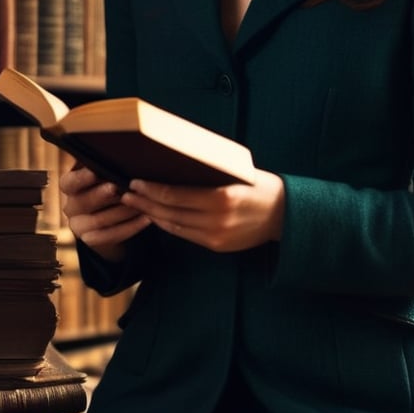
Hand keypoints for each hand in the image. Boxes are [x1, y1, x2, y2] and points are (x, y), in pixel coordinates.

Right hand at [60, 164, 150, 259]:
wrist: (113, 219)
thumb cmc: (111, 186)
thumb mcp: (105, 175)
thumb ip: (106, 166)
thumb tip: (120, 151)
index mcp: (70, 186)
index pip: (69, 183)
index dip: (80, 178)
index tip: (94, 172)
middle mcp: (71, 206)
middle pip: (83, 202)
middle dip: (102, 195)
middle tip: (118, 187)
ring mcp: (79, 226)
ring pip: (99, 220)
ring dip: (122, 211)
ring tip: (141, 202)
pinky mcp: (92, 240)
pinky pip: (111, 236)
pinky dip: (130, 227)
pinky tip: (147, 219)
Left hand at [119, 169, 284, 252]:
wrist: (286, 215)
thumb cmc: (262, 187)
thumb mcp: (237, 174)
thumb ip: (208, 176)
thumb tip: (175, 167)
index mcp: (222, 197)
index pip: (175, 195)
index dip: (152, 190)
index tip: (136, 182)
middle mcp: (217, 220)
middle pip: (169, 212)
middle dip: (145, 203)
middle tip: (127, 193)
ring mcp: (216, 236)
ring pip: (174, 226)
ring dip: (152, 215)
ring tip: (136, 205)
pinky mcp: (217, 245)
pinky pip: (185, 235)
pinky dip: (169, 225)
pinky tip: (158, 217)